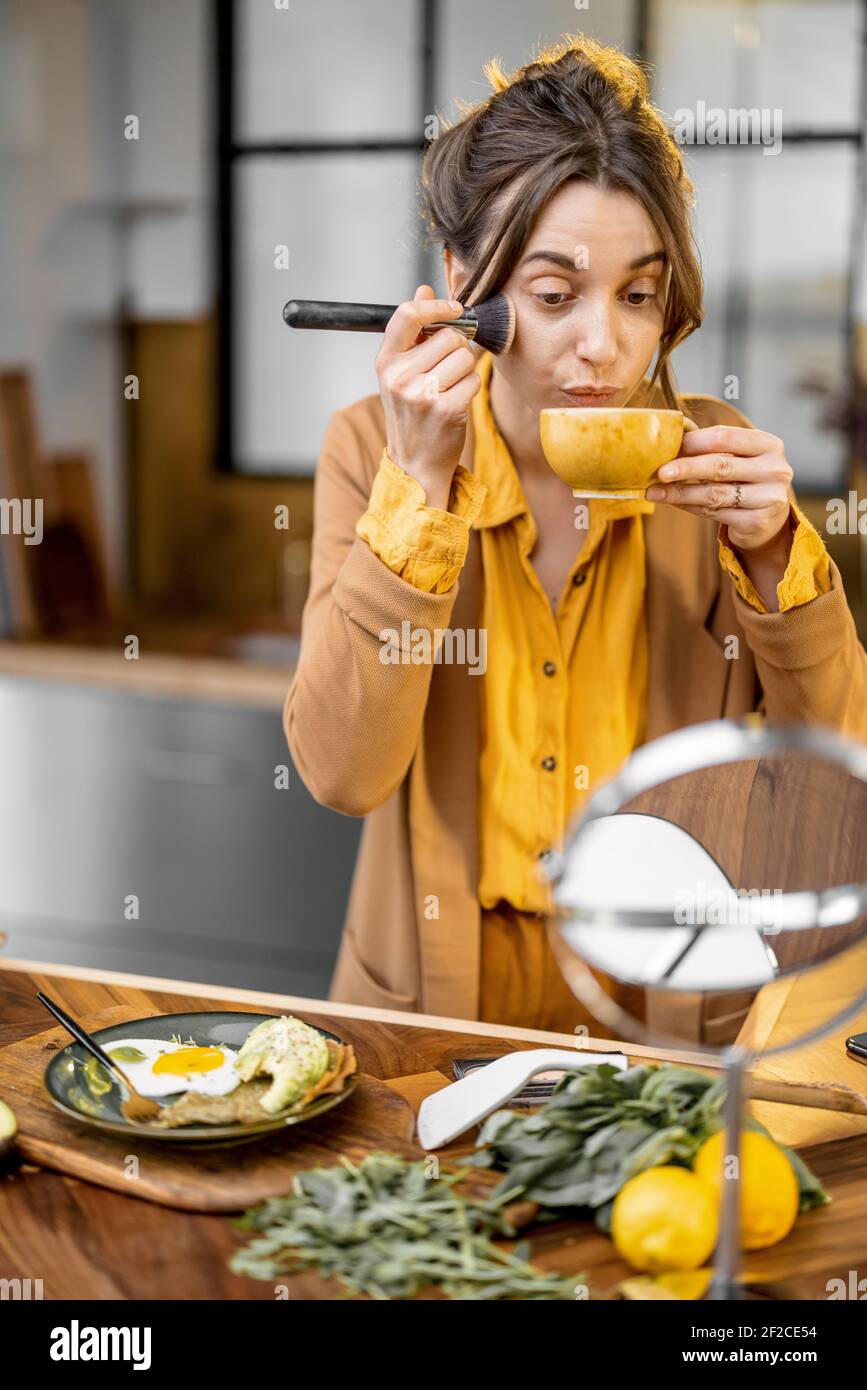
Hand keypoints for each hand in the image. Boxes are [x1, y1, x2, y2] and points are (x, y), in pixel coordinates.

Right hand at [375, 284, 481, 508]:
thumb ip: (414, 331)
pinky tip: (457, 403)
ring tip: (450, 389)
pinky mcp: (445, 409)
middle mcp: (399, 377)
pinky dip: (471, 389)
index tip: (455, 309)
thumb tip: (424, 288)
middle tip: (447, 372)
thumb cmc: (413, 414)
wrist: (416, 464)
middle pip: (448, 336)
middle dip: (457, 350)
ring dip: (465, 371)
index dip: (437, 305)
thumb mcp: (402, 372)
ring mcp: (421, 394)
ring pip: (464, 357)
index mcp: (386, 362)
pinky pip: (473, 380)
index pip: (408, 314)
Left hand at [646, 425, 793, 554]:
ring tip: (655, 492)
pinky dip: (690, 507)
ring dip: (680, 492)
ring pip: (714, 493)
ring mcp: (768, 498)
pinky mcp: (757, 522)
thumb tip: (669, 449)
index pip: (725, 437)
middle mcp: (774, 470)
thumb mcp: (739, 459)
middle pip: (720, 466)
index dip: (694, 442)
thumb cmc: (747, 480)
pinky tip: (674, 502)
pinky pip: (715, 513)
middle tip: (659, 472)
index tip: (669, 447)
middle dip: (685, 468)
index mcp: (769, 445)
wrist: (770, 519)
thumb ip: (712, 451)